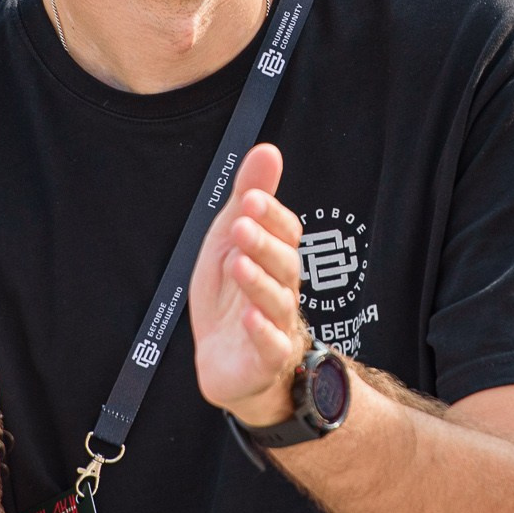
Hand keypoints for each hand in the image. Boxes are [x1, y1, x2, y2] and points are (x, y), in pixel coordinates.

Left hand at [189, 143, 307, 428]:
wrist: (228, 363)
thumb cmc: (233, 296)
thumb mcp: (232, 241)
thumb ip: (250, 197)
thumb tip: (267, 149)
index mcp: (276, 260)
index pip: (285, 233)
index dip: (270, 215)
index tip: (250, 197)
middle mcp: (282, 290)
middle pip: (284, 265)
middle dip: (263, 243)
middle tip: (241, 224)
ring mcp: (275, 326)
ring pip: (277, 302)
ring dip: (259, 281)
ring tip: (239, 263)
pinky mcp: (264, 360)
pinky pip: (270, 346)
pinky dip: (261, 332)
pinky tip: (248, 317)